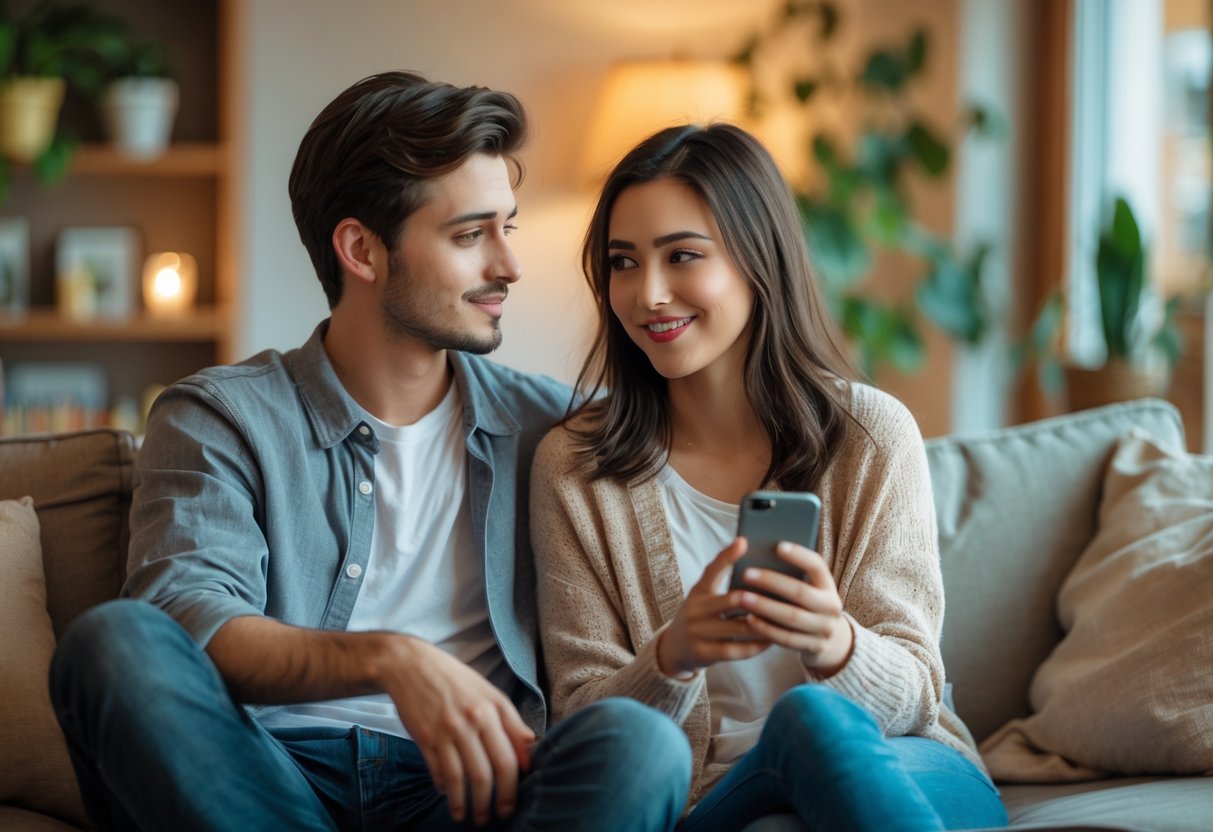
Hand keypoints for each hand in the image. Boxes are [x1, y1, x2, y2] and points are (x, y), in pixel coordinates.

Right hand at [385, 636, 534, 824]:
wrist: (410, 665)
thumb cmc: (455, 680)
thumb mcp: (489, 693)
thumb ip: (512, 722)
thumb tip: (531, 750)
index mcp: (490, 710)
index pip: (509, 757)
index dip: (513, 785)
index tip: (514, 801)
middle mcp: (469, 722)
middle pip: (486, 773)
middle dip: (493, 802)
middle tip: (496, 816)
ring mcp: (444, 732)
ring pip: (460, 779)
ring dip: (466, 804)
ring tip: (470, 817)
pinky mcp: (424, 739)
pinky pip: (437, 772)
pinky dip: (444, 788)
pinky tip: (449, 795)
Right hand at [656, 537, 772, 677]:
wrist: (673, 649)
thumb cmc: (700, 618)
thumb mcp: (704, 597)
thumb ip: (724, 585)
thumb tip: (757, 567)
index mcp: (698, 591)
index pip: (712, 570)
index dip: (727, 556)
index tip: (744, 542)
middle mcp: (695, 609)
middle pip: (731, 599)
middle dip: (757, 598)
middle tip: (782, 595)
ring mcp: (697, 632)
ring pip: (738, 627)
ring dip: (763, 624)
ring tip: (783, 619)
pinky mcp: (702, 653)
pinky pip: (735, 650)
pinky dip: (755, 646)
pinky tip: (770, 641)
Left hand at [736, 542, 853, 676]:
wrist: (831, 640)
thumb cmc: (807, 604)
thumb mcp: (809, 588)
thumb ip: (792, 575)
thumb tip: (760, 554)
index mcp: (828, 585)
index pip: (817, 566)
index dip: (799, 555)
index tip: (778, 546)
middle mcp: (831, 606)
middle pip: (800, 592)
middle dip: (772, 582)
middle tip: (746, 574)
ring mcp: (825, 629)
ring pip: (791, 617)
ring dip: (765, 607)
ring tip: (742, 598)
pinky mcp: (814, 647)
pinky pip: (786, 638)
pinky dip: (767, 629)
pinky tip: (749, 619)